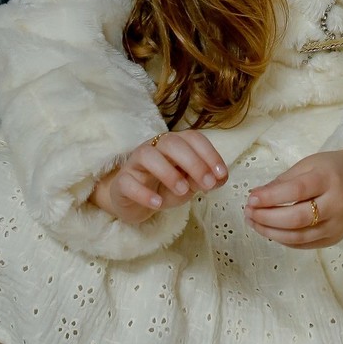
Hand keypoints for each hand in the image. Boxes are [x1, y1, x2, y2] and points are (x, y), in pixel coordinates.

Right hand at [91, 131, 227, 225]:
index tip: (221, 175)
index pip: (192, 138)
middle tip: (207, 184)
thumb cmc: (163, 188)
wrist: (134, 203)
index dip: (209, 153)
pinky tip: (157, 204)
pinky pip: (128, 182)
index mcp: (174, 145)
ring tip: (182, 191)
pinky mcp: (121, 182)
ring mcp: (135, 163)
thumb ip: (200, 180)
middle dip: (193, 162)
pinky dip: (144, 193)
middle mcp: (154, 148)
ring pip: (148, 155)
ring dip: (168, 172)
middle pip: (171, 142)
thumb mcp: (187, 186)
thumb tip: (219, 178)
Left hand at [243, 149, 342, 248]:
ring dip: (271, 232)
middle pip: (297, 218)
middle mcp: (336, 204)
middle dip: (267, 218)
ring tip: (253, 223)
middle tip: (248, 213)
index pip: (297, 191)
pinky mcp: (334, 239)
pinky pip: (304, 244)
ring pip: (299, 236)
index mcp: (328, 179)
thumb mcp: (308, 165)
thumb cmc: (330, 169)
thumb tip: (255, 197)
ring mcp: (337, 225)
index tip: (251, 198)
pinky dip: (284, 239)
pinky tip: (270, 231)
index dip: (271, 197)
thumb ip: (282, 181)